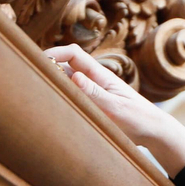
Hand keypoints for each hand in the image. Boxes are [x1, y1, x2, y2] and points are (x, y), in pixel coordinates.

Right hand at [44, 45, 184, 175]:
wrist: (153, 132)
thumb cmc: (139, 118)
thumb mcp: (116, 108)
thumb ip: (95, 93)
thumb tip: (74, 76)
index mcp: (100, 75)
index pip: (73, 54)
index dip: (54, 53)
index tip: (39, 62)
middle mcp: (93, 81)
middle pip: (65, 66)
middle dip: (48, 68)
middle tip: (31, 79)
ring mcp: (92, 93)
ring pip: (66, 82)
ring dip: (53, 85)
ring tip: (37, 95)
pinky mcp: (92, 105)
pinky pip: (72, 97)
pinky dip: (61, 99)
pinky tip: (51, 109)